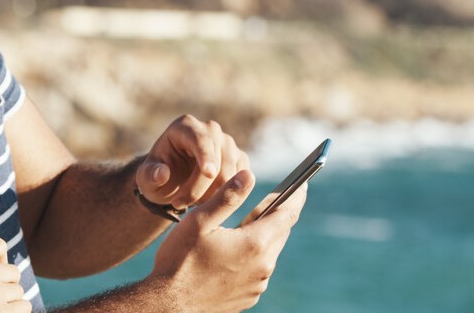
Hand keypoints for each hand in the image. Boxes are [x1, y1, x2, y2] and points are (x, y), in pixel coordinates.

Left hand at [136, 115, 249, 210]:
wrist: (172, 181)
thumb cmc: (157, 176)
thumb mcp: (146, 178)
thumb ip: (150, 175)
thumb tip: (162, 173)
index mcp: (185, 126)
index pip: (200, 140)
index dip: (206, 156)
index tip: (209, 174)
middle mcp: (210, 130)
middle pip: (217, 160)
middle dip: (200, 187)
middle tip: (178, 204)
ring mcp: (227, 143)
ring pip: (231, 173)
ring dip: (211, 195)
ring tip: (188, 203)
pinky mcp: (239, 159)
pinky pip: (240, 181)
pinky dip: (224, 196)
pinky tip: (204, 201)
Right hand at [150, 169, 306, 311]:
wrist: (169, 305)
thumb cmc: (180, 261)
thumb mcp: (199, 221)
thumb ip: (227, 196)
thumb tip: (248, 174)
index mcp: (255, 243)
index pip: (287, 214)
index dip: (297, 195)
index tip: (303, 182)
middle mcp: (263, 266)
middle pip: (280, 232)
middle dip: (277, 214)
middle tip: (270, 199)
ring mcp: (258, 284)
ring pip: (269, 251)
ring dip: (262, 236)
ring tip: (245, 226)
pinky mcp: (249, 296)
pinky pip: (259, 270)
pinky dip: (253, 256)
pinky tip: (234, 253)